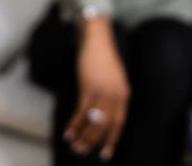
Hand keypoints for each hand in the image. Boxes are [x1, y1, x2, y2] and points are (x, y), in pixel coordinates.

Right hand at [64, 20, 128, 161]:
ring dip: (83, 136)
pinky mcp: (88, 86)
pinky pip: (81, 111)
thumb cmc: (103, 58)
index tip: (105, 153)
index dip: (112, 139)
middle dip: (95, 141)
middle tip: (84, 152)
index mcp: (124, 94)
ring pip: (93, 121)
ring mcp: (103, 91)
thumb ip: (113, 95)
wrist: (97, 39)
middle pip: (106, 125)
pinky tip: (67, 132)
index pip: (119, 122)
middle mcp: (116, 95)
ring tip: (74, 146)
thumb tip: (103, 113)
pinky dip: (74, 124)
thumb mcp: (113, 78)